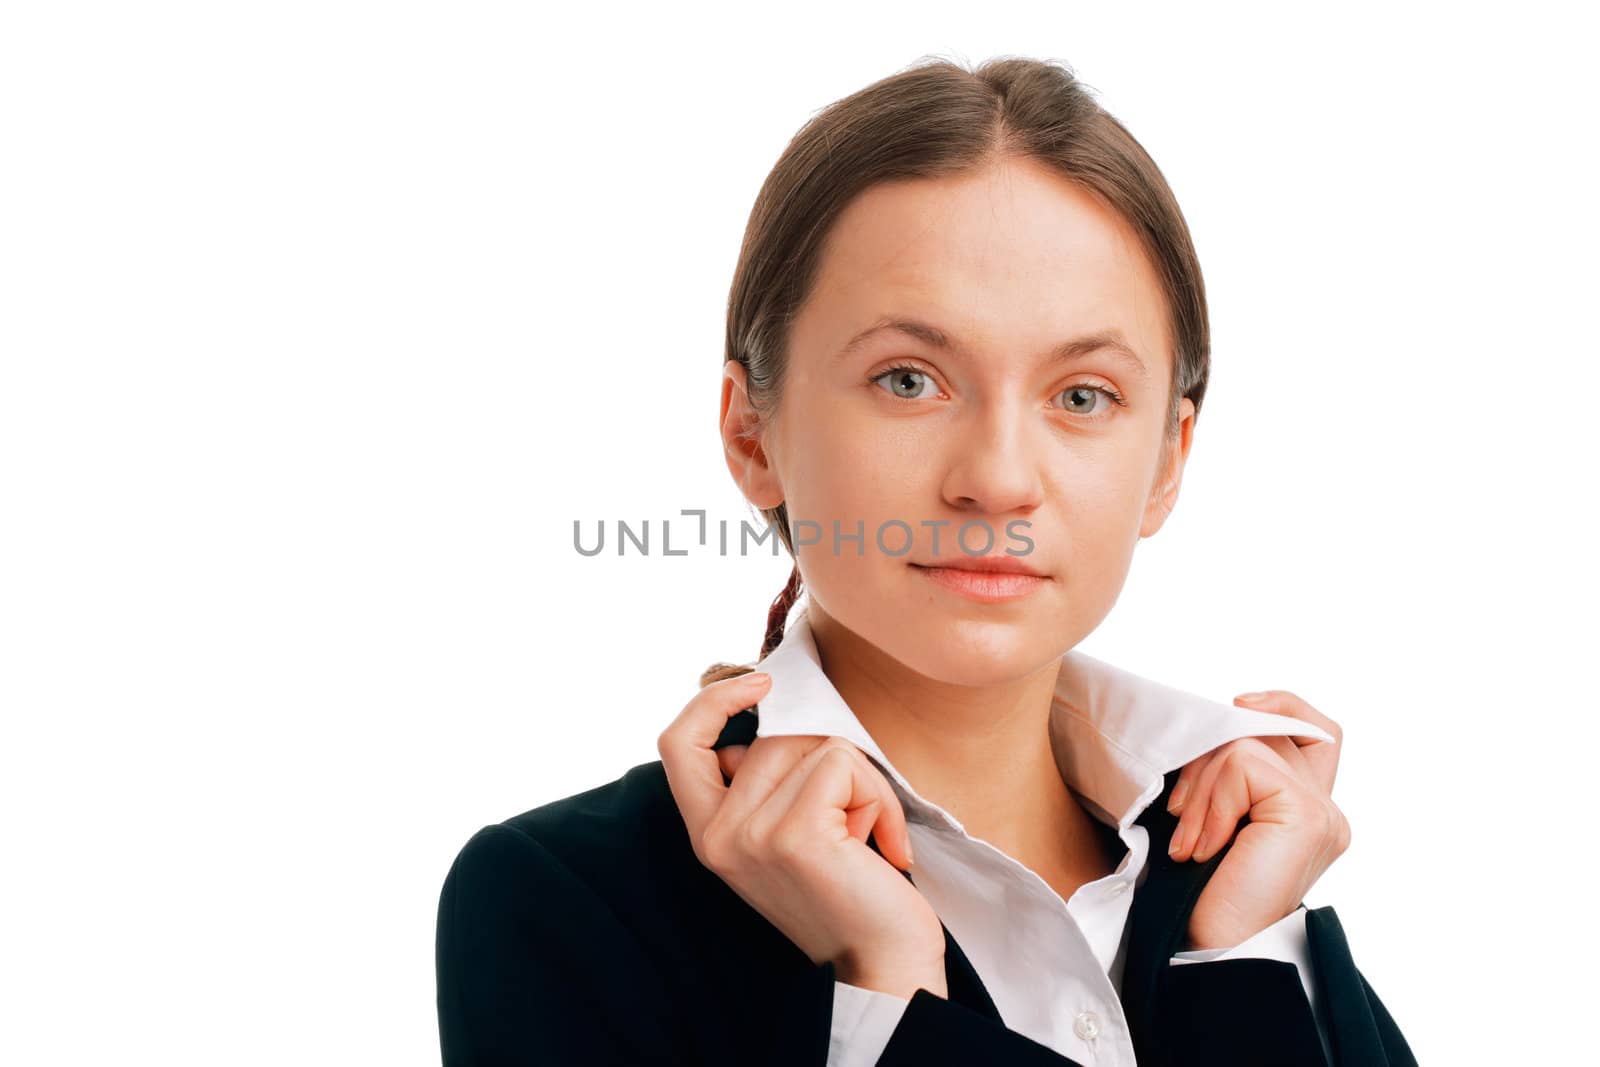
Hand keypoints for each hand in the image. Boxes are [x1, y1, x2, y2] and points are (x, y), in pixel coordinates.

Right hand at [658, 671, 947, 998]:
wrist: (883, 970)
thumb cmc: (848, 896)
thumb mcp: (786, 834)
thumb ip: (764, 783)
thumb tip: (768, 717)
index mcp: (708, 833)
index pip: (678, 743)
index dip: (713, 701)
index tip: (762, 685)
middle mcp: (717, 836)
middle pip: (775, 736)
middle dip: (831, 761)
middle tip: (855, 819)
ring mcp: (752, 835)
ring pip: (815, 746)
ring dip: (863, 784)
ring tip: (867, 837)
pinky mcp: (795, 836)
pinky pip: (843, 765)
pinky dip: (879, 798)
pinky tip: (885, 847)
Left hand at [1164, 690, 1349, 949]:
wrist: (1208, 950)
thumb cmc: (1199, 893)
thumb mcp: (1213, 818)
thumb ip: (1231, 777)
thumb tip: (1210, 724)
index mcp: (1310, 810)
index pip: (1317, 729)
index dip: (1280, 704)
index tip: (1235, 704)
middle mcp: (1328, 809)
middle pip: (1272, 727)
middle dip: (1209, 757)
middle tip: (1178, 810)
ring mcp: (1324, 813)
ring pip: (1248, 742)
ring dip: (1199, 788)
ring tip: (1187, 840)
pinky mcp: (1308, 816)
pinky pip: (1244, 765)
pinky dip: (1211, 802)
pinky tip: (1203, 848)